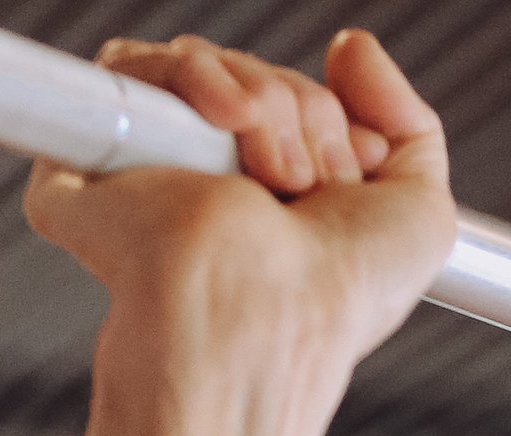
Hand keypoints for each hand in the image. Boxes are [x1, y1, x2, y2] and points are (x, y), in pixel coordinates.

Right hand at [26, 31, 454, 383]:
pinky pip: (130, 63)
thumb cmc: (340, 295)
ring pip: (202, 62)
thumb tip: (349, 46)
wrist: (270, 314)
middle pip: (260, 78)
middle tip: (304, 188)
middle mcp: (209, 184)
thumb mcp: (421, 212)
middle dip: (305, 111)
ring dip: (263, 100)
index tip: (346, 186)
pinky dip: (196, 77)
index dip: (336, 127)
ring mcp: (147, 168)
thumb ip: (408, 123)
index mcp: (271, 203)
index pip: (301, 106)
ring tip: (272, 173)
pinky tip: (229, 128)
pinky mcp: (90, 158)